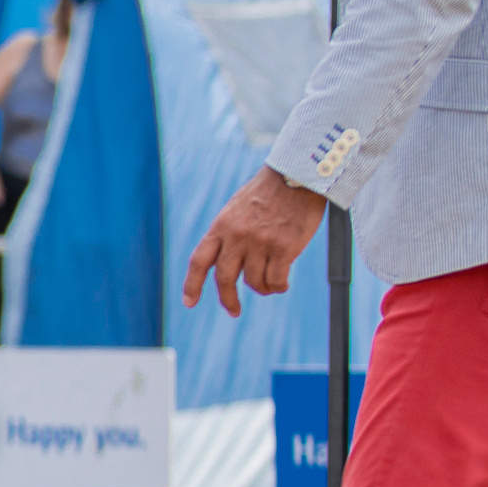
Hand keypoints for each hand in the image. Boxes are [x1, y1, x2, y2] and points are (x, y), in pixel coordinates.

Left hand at [183, 167, 328, 317]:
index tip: (189, 303)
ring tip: (269, 285)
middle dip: (227, 299)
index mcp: (221, 226)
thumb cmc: (267, 192)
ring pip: (254, 282)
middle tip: (233, 311)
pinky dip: (278, 287)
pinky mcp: (284, 247)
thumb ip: (227, 234)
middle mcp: (237, 236)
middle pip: (224, 278)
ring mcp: (261, 242)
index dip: (192, 285)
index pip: (199, 261)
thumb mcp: (235, 209)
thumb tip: (224, 263)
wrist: (297, 175)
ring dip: (262, 289)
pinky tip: (282, 284)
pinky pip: (276, 280)